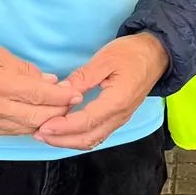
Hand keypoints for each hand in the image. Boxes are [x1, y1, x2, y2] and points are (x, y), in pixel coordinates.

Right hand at [0, 43, 81, 135]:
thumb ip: (26, 70)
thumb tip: (51, 82)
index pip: (39, 95)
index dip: (61, 96)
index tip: (76, 93)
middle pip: (38, 117)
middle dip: (60, 111)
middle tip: (72, 103)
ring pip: (28, 128)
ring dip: (47, 121)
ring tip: (59, 110)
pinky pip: (14, 131)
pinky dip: (30, 125)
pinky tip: (38, 117)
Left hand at [34, 33, 167, 150]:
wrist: (157, 54)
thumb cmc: (131, 53)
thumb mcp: (105, 59)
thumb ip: (83, 77)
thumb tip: (61, 91)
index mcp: (117, 101)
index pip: (86, 121)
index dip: (63, 127)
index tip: (44, 126)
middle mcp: (120, 116)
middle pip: (88, 138)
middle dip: (62, 139)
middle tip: (38, 133)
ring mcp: (120, 119)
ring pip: (93, 139)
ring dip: (69, 141)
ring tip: (47, 134)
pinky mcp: (118, 118)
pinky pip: (97, 134)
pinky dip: (79, 136)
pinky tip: (64, 131)